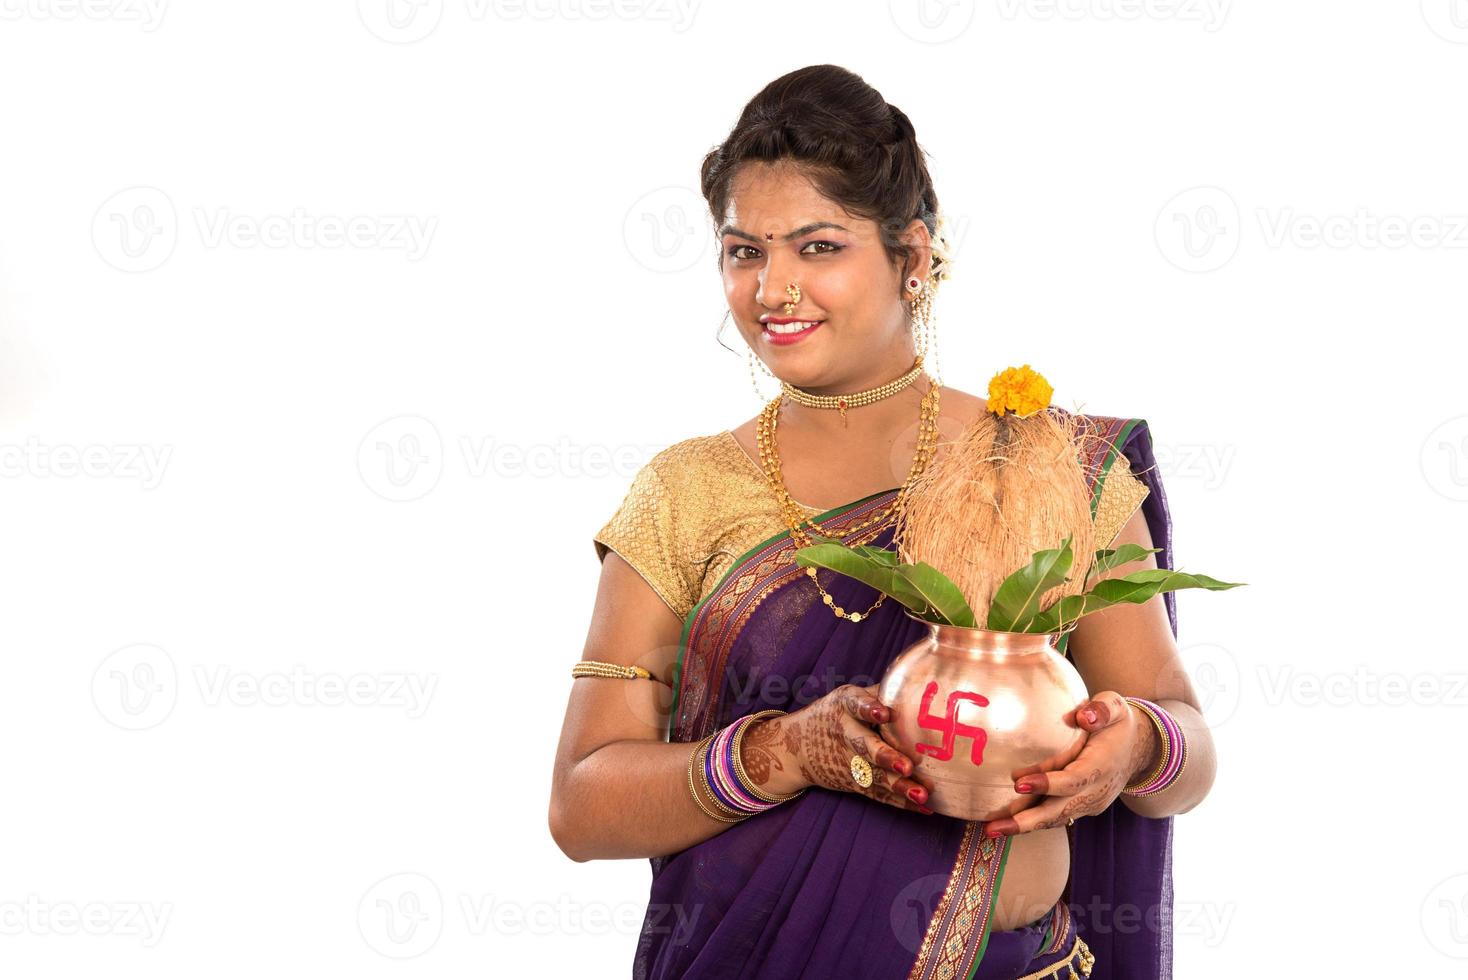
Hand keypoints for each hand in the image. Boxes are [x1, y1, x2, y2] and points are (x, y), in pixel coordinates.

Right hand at [744, 684, 934, 813]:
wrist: (796, 747)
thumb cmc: (835, 715)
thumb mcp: (849, 697)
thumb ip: (879, 693)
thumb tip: (919, 686)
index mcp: (844, 706)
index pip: (854, 704)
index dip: (868, 708)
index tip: (884, 714)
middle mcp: (844, 734)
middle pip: (863, 746)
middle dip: (885, 757)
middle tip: (907, 765)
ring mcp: (847, 762)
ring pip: (873, 775)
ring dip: (898, 786)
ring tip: (921, 794)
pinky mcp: (853, 783)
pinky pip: (877, 794)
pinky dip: (899, 802)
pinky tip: (922, 807)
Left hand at [984, 691, 1150, 836]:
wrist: (1137, 749)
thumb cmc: (1118, 723)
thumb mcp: (1115, 706)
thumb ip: (1101, 710)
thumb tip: (1081, 716)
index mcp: (1101, 765)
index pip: (1073, 779)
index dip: (1047, 784)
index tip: (1020, 784)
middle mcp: (1095, 791)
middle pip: (1059, 809)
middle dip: (1026, 820)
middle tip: (994, 828)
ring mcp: (1088, 803)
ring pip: (1054, 817)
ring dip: (1022, 825)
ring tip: (990, 830)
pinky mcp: (1080, 806)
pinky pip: (1054, 815)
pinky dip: (1030, 820)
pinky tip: (1003, 823)